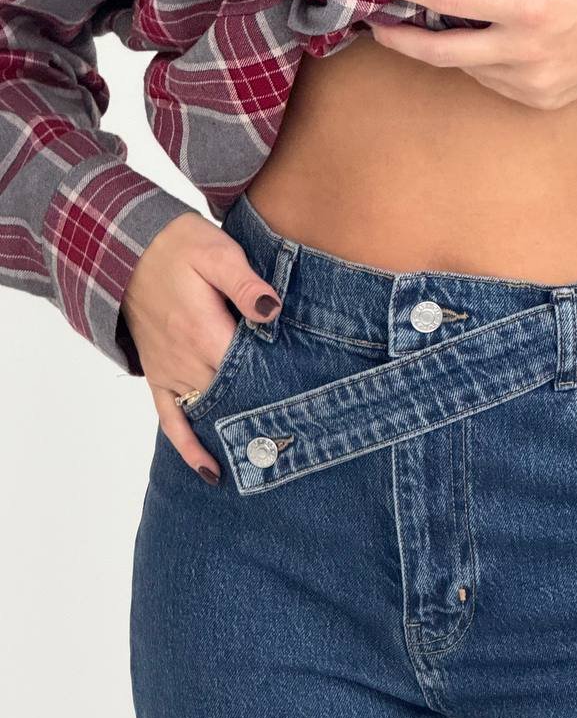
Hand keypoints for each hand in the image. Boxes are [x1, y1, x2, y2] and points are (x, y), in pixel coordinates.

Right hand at [120, 210, 282, 483]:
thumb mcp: (216, 252)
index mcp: (205, 331)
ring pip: (209, 413)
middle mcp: (186, 359)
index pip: (251, 372)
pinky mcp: (158, 376)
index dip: (281, 391)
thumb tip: (272, 310)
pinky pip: (171, 420)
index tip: (311, 415)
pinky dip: (189, 447)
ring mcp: (171, 372)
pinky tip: (210, 471)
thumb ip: (246, 284)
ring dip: (236, 436)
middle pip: (234, 398)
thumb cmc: (176, 245)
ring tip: (269, 464)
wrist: (124, 248)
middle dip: (264, 420)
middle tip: (301, 448)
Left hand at [367, 0, 576, 109]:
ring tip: (421, 27)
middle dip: (401, 41)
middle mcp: (525, 56)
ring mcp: (530, 86)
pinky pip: (492, 82)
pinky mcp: (538, 101)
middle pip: (442, 55)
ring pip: (467, 68)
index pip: (453, 1)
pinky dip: (476, 60)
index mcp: (533, 11)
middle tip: (376, 25)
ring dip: (443, 48)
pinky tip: (474, 41)